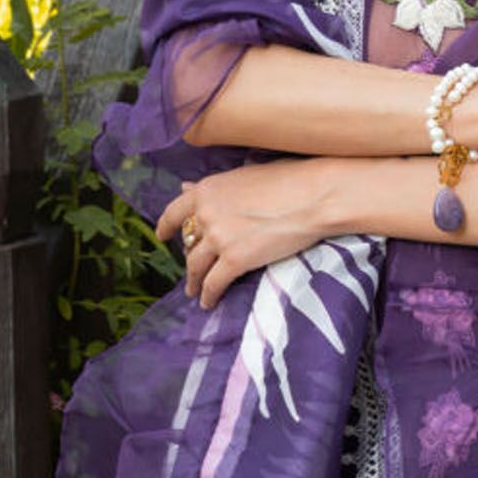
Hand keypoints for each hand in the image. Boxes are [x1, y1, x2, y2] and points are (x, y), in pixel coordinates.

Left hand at [156, 158, 328, 310]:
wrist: (315, 196)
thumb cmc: (289, 179)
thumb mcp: (245, 176)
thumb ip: (216, 188)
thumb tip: (187, 187)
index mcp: (208, 190)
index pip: (175, 211)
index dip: (166, 226)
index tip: (162, 236)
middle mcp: (206, 213)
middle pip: (188, 243)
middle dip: (189, 258)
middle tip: (192, 268)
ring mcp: (219, 238)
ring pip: (196, 267)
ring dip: (194, 282)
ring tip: (195, 291)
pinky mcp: (235, 260)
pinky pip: (214, 284)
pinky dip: (209, 295)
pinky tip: (209, 302)